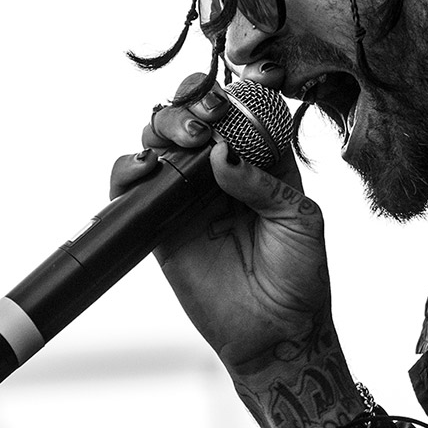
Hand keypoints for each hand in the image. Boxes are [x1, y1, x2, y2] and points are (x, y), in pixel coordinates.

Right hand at [110, 72, 363, 427]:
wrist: (274, 334)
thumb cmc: (298, 276)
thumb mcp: (299, 219)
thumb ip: (263, 182)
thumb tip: (223, 154)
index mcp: (259, 160)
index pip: (237, 109)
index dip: (230, 94)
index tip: (230, 96)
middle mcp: (219, 170)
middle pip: (191, 116)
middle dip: (190, 105)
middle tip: (203, 121)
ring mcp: (185, 195)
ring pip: (157, 139)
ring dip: (161, 126)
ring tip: (180, 141)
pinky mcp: (158, 224)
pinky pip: (131, 187)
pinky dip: (128, 168)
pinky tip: (144, 166)